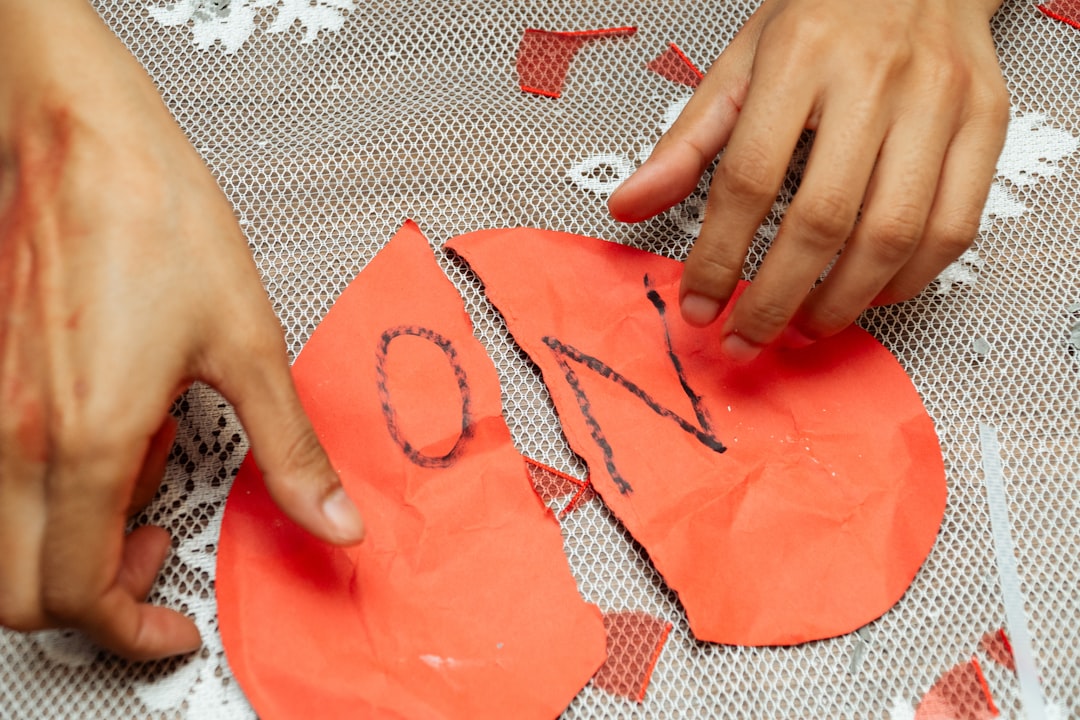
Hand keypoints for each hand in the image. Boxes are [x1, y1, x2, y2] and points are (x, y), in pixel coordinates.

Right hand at [0, 1, 362, 659]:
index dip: (132, 633)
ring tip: (145, 486)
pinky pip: (4, 478)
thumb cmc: (156, 220)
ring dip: (71, 549)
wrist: (82, 139)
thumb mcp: (249, 346)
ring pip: (2, 542)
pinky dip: (54, 493)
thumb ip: (291, 451)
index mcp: (86, 442)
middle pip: (18, 593)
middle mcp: (17, 438)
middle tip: (159, 559)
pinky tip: (115, 432)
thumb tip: (334, 519)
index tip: (174, 628)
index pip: (80, 595)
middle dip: (93, 603)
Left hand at [609, 0, 1008, 360]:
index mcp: (800, 57)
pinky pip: (954, 226)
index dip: (719, 256)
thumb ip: (687, 141)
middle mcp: (876, 79)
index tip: (699, 305)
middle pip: (824, 218)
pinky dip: (908, 279)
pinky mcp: (987, 122)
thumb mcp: (741, 64)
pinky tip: (867, 294)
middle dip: (777, 298)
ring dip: (843, 302)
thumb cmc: (825, 17)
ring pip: (895, 233)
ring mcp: (941, 102)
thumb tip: (627, 206)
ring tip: (803, 327)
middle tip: (748, 337)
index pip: (749, 178)